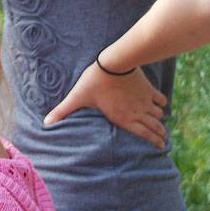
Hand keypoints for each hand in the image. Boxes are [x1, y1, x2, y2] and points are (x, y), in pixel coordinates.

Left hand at [44, 63, 167, 148]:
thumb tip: (46, 123)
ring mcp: (145, 100)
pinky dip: (162, 104)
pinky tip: (161, 105)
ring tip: (161, 125)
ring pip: (158, 114)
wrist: (114, 63)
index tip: (160, 148)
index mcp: (123, 118)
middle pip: (155, 127)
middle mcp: (137, 112)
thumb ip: (63, 111)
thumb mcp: (77, 97)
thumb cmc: (95, 81)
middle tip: (164, 141)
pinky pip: (160, 99)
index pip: (144, 135)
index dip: (154, 142)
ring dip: (160, 120)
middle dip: (160, 135)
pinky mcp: (148, 88)